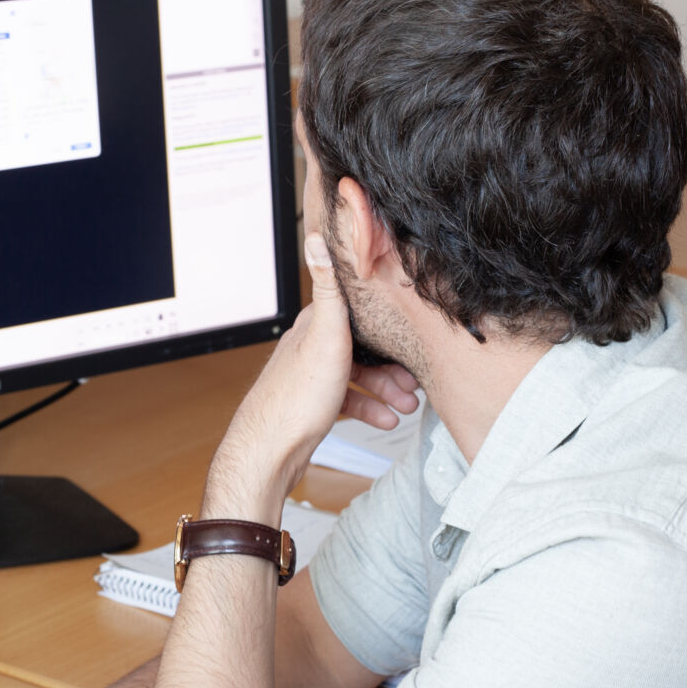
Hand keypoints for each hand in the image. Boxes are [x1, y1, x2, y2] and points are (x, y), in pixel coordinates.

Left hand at [203, 233, 418, 519]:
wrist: (270, 449)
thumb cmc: (298, 395)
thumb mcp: (324, 336)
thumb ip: (327, 290)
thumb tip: (316, 238)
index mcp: (315, 325)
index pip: (359, 314)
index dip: (388, 325)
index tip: (413, 335)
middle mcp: (311, 345)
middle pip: (363, 348)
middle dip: (393, 366)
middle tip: (416, 385)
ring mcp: (311, 376)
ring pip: (358, 376)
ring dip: (386, 391)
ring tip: (408, 407)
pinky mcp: (312, 403)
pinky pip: (348, 400)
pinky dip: (369, 409)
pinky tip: (387, 421)